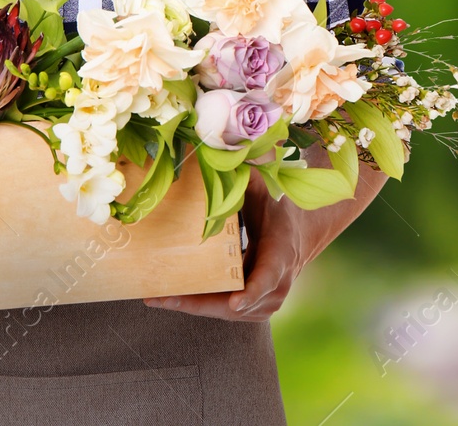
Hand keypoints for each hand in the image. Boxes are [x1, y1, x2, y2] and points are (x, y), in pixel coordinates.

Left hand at [145, 169, 308, 321]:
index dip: (253, 290)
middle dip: (199, 303)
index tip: (236, 302)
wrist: (301, 232)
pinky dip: (198, 305)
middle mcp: (277, 282)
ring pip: (227, 311)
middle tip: (164, 298)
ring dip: (192, 306)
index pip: (269, 275)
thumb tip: (220, 146)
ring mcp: (266, 300)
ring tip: (157, 297)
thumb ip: (248, 171)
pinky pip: (223, 310)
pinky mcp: (253, 308)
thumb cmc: (279, 205)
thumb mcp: (267, 186)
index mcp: (281, 250)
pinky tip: (168, 298)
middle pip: (237, 303)